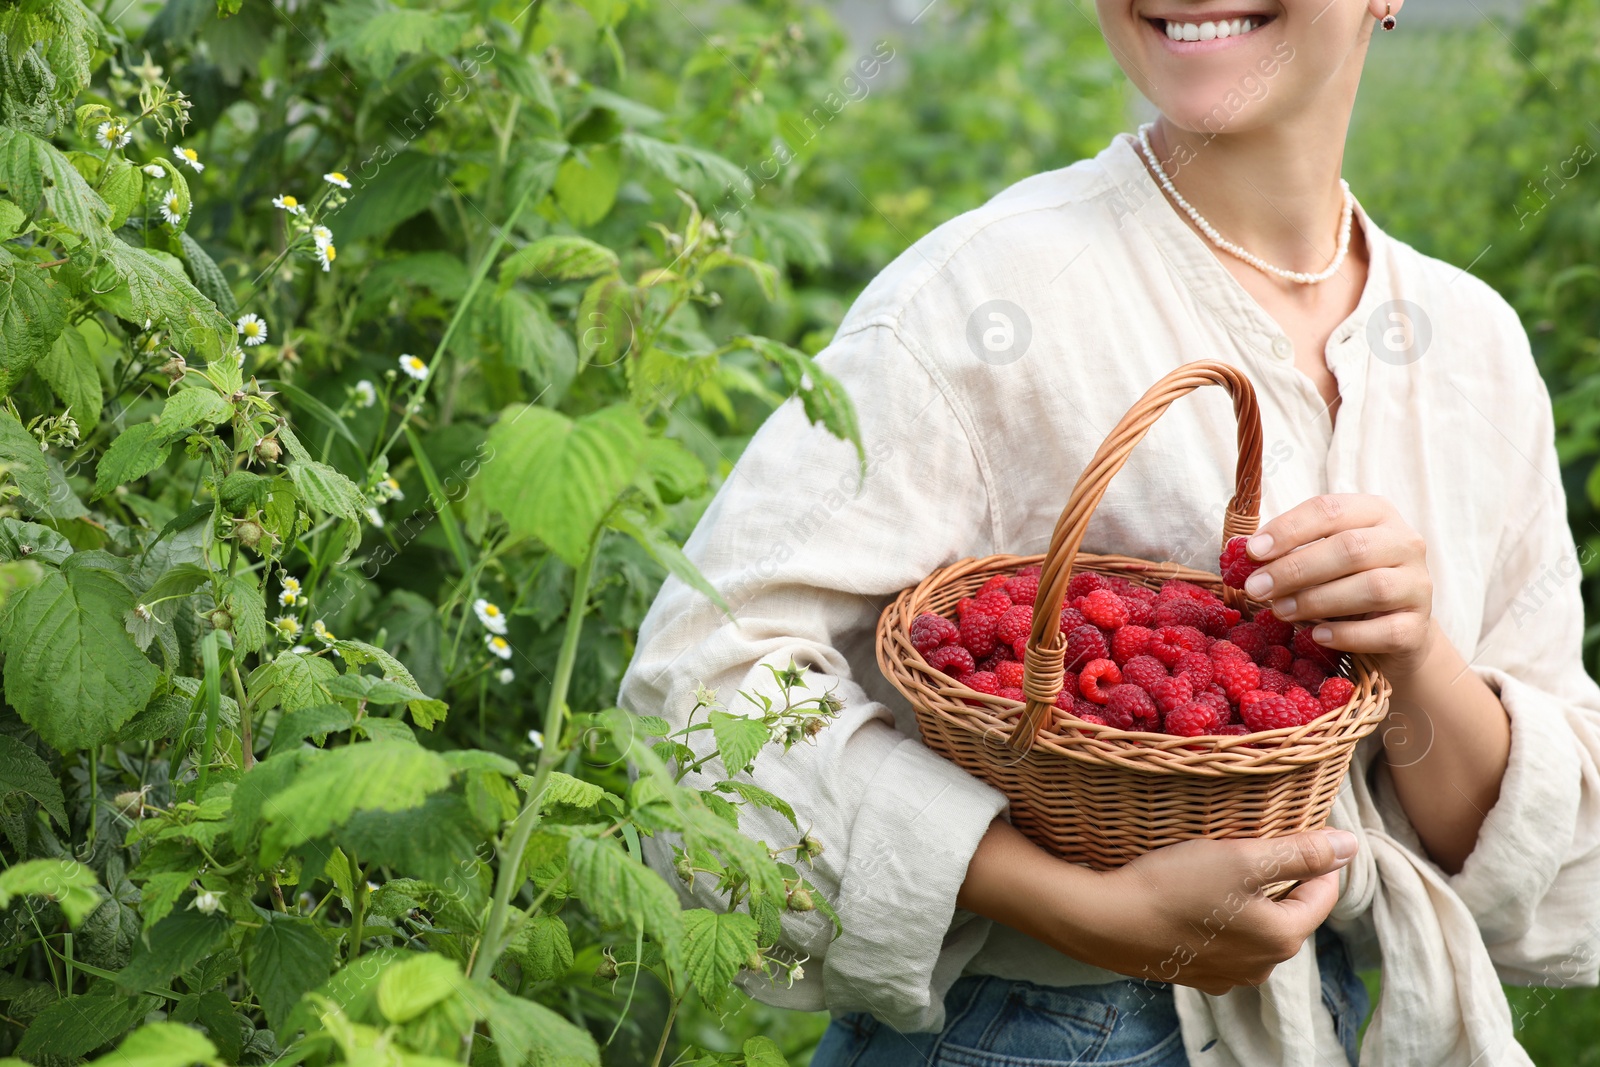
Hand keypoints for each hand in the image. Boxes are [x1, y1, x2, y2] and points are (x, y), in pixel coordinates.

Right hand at [957, 820, 1354, 995]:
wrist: (1104, 921)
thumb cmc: (1173, 885)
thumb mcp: (1241, 858)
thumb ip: (1300, 852)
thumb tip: (1352, 845)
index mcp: (1283, 937)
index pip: (1323, 892)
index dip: (1312, 855)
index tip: (1288, 828)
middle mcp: (1262, 966)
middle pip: (1288, 910)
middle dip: (1277, 877)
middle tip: (1246, 844)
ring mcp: (1226, 975)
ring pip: (1255, 926)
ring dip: (1246, 898)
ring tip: (1216, 869)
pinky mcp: (1193, 974)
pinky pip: (1223, 940)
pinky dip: (1218, 918)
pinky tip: (1191, 898)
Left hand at [1241, 494, 1435, 677]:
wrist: (1396, 632)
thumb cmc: (1345, 585)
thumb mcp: (1320, 559)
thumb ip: (1289, 551)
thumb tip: (1242, 553)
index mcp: (1375, 513)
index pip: (1330, 510)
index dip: (1289, 529)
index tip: (1252, 551)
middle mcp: (1404, 542)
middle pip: (1350, 549)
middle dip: (1296, 569)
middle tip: (1256, 587)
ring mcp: (1418, 585)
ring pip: (1372, 588)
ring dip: (1316, 600)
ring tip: (1279, 610)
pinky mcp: (1419, 627)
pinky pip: (1385, 630)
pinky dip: (1347, 635)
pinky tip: (1318, 635)